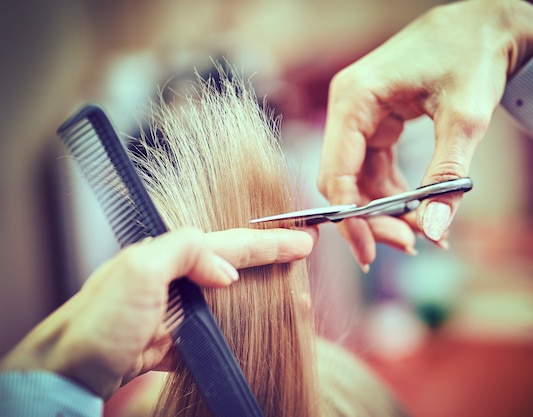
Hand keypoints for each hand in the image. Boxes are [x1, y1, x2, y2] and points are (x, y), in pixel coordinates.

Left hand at [0, 227, 316, 398]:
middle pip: (234, 264)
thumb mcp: (139, 271)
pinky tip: (256, 328)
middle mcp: (172, 277)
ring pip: (228, 297)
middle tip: (302, 253)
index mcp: (168, 255)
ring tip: (290, 293)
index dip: (270, 242)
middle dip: (271, 259)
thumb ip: (185, 251)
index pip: (231, 243)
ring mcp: (174, 309)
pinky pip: (214, 330)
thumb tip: (225, 267)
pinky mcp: (171, 340)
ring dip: (260, 294)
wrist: (67, 371)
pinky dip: (237, 328)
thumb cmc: (95, 324)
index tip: (303, 241)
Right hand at [318, 0, 532, 268]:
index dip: (350, 219)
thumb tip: (435, 231)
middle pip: (345, 181)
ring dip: (386, 210)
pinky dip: (395, 192)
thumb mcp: (464, 119)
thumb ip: (446, 178)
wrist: (486, 23)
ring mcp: (361, 115)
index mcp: (355, 100)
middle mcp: (349, 108)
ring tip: (423, 234)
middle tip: (410, 245)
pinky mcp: (377, 121)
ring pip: (360, 179)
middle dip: (373, 218)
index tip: (370, 253)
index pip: (336, 173)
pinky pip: (376, 167)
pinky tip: (420, 210)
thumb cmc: (472, 56)